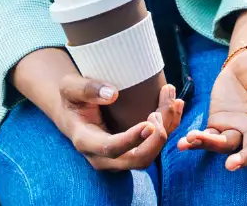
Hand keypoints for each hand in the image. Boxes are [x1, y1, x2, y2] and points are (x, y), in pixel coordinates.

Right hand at [57, 75, 182, 170]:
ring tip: (171, 98)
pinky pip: (155, 143)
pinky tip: (176, 103)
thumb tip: (112, 94)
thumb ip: (86, 89)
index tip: (149, 124)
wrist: (74, 108)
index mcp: (86, 141)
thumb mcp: (70, 87)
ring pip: (150, 153)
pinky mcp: (132, 147)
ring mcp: (120, 154)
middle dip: (156, 139)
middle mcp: (104, 155)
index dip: (132, 139)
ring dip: (167, 127)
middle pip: (136, 160)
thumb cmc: (72, 97)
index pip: (111, 149)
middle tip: (160, 111)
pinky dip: (170, 125)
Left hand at [178, 47, 246, 170]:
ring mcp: (236, 128)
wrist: (243, 62)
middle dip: (243, 157)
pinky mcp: (218, 124)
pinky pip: (208, 137)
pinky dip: (196, 142)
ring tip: (194, 139)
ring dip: (211, 145)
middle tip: (232, 164)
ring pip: (227, 145)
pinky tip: (183, 142)